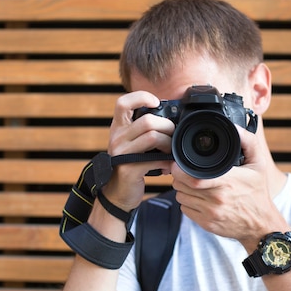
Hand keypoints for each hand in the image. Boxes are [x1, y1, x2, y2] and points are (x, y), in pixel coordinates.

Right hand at [102, 91, 174, 210]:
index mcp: (118, 128)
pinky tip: (167, 166)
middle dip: (167, 127)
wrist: (117, 194)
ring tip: (170, 152)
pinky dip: (166, 162)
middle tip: (173, 136)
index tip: (156, 103)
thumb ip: (144, 131)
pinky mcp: (129, 169)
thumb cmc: (130, 165)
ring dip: (169, 144)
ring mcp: (122, 153)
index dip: (141, 97)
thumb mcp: (132, 144)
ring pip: (153, 137)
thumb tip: (172, 119)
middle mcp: (117, 138)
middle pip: (148, 120)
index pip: (123, 103)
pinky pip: (155, 159)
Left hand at [171, 126, 287, 249]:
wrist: (261, 226)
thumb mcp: (259, 165)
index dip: (180, 170)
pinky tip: (198, 198)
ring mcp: (210, 213)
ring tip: (194, 184)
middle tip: (186, 172)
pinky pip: (185, 209)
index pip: (194, 178)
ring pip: (181, 197)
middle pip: (183, 186)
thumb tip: (235, 127)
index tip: (178, 163)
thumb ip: (248, 142)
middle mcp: (217, 199)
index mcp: (228, 182)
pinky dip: (187, 202)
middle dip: (180, 176)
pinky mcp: (206, 224)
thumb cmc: (258, 194)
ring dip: (183, 189)